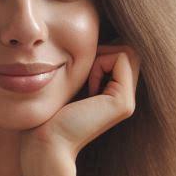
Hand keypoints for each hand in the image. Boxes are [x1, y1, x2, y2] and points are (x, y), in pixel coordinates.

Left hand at [21, 45, 140, 162]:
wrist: (46, 141)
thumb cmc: (49, 112)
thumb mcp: (71, 80)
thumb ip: (87, 63)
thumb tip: (94, 33)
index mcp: (115, 95)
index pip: (121, 53)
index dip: (101, 52)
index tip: (80, 74)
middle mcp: (126, 99)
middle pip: (128, 50)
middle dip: (104, 51)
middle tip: (83, 75)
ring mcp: (128, 102)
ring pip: (127, 51)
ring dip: (101, 57)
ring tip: (85, 83)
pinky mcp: (124, 102)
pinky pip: (120, 58)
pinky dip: (99, 65)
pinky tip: (87, 89)